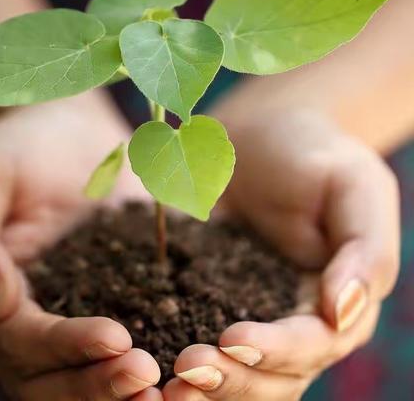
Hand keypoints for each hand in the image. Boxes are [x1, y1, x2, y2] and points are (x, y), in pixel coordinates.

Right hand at [0, 93, 162, 399]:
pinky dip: (158, 347)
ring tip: (169, 382)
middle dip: (98, 383)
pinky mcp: (119, 289)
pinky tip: (189, 353)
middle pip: (55, 375)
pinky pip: (135, 327)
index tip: (115, 339)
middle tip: (147, 378)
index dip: (64, 347)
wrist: (69, 129)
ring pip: (92, 368)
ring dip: (125, 383)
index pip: (20, 341)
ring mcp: (77, 306)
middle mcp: (31, 315)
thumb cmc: (17, 146)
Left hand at [164, 109, 398, 399]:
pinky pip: (195, 332)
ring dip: (204, 384)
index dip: (278, 349)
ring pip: (236, 369)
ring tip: (164, 384)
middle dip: (233, 378)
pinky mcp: (208, 293)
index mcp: (336, 298)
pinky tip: (148, 359)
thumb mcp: (354, 187)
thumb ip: (363, 252)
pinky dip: (176, 353)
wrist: (261, 134)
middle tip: (186, 369)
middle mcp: (294, 316)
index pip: (314, 343)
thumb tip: (341, 313)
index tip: (233, 337)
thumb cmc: (313, 153)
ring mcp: (249, 308)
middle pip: (273, 373)